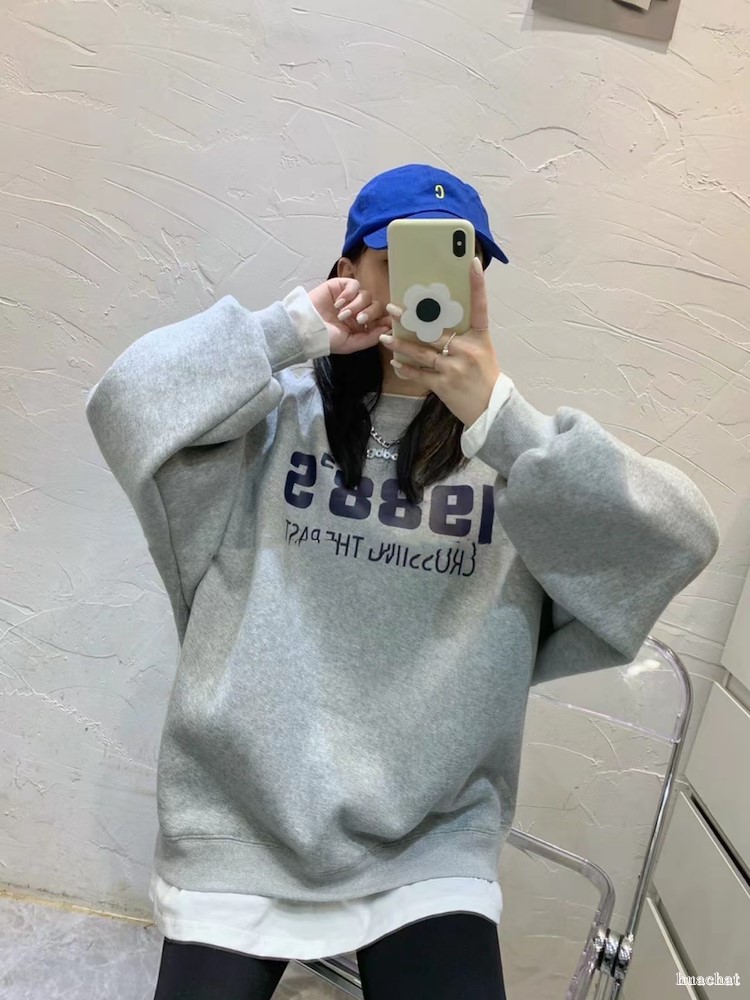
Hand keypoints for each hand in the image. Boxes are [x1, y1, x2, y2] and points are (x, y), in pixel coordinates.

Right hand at [308, 277, 392, 355]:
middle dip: (369, 313)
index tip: (387, 322)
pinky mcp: (340, 286)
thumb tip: (387, 329)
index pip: (380, 318)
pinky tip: (338, 303)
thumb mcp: (350, 344)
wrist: (305, 327)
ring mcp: (349, 298)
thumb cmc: (326, 339)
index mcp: (361, 326)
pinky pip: (354, 284)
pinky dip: (349, 293)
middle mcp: (357, 311)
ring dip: (356, 305)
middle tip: (358, 320)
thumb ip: (370, 338)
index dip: (384, 319)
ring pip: (366, 295)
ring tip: (342, 314)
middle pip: (376, 306)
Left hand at [379, 257, 501, 427]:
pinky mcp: (443, 385)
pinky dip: (406, 369)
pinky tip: (395, 362)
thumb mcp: (482, 351)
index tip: (471, 263)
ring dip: (400, 344)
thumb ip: (464, 336)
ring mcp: (454, 367)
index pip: (480, 306)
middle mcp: (467, 349)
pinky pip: (419, 374)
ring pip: (421, 352)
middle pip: (434, 329)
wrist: (491, 409)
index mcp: (480, 337)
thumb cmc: (485, 378)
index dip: (477, 284)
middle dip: (410, 320)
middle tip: (392, 310)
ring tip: (385, 338)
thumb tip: (438, 321)